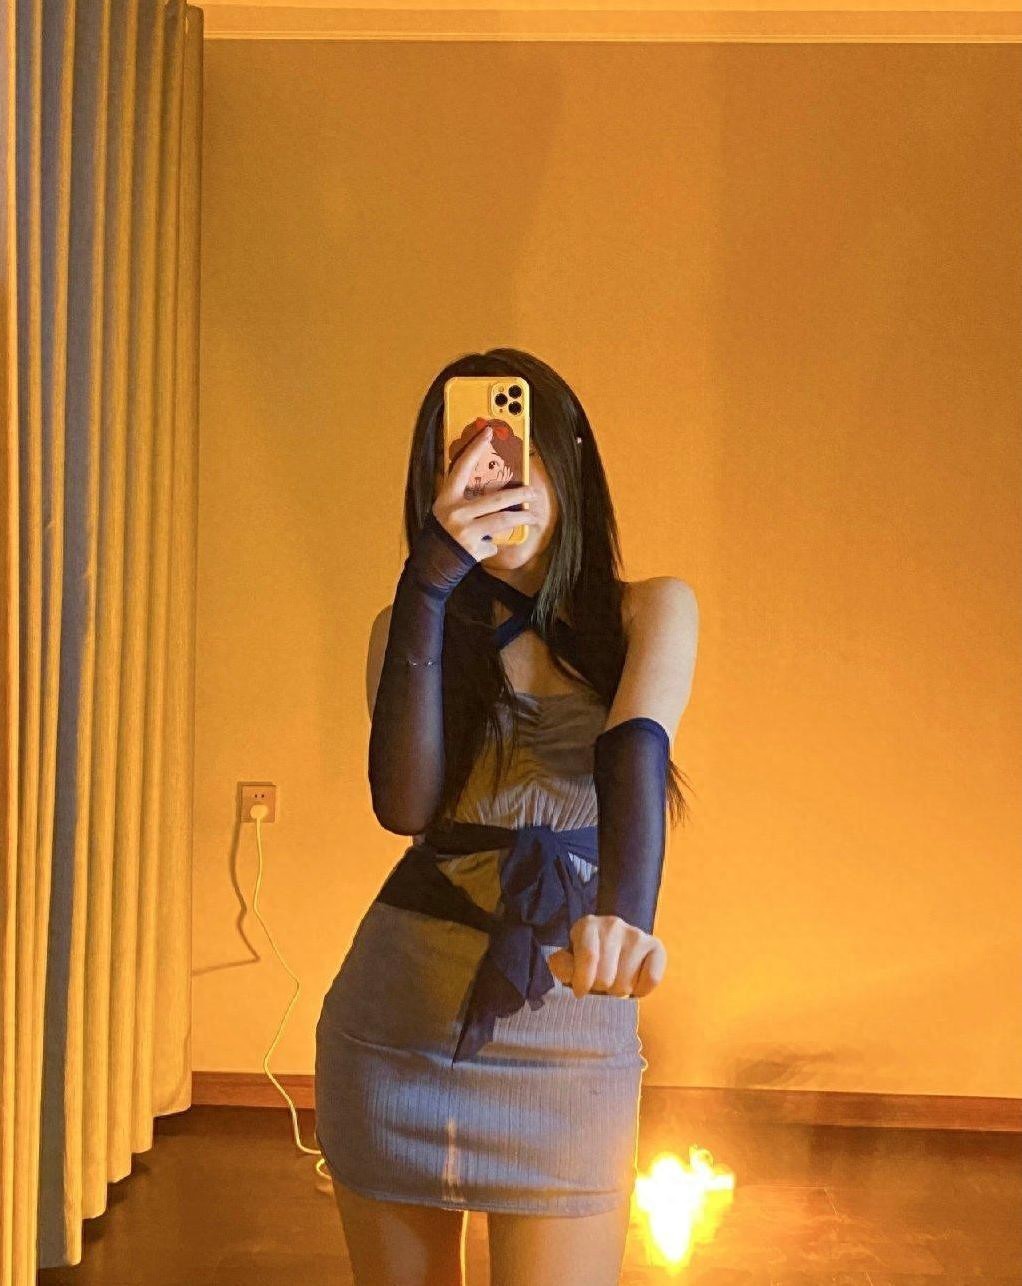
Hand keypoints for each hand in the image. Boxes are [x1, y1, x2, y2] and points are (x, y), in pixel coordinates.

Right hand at [433, 421, 539, 560]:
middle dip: (519, 494)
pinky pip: (493, 543)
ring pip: (503, 520)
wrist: (430, 565)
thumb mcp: (444, 511)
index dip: (475, 448)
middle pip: (496, 499)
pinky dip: (493, 544)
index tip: (488, 433)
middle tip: (532, 492)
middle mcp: (456, 513)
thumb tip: (494, 492)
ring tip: (533, 516)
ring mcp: (465, 532)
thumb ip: (463, 501)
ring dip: (522, 518)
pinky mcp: (474, 549)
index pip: (462, 467)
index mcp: (446, 498)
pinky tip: (486, 546)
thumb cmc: (439, 534)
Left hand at [548, 914, 667, 999]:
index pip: (588, 957)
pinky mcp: (656, 946)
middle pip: (606, 976)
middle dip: (600, 987)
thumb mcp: (570, 960)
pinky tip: (634, 982)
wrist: (616, 946)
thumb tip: (569, 971)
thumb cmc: (589, 958)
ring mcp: (636, 935)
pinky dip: (641, 990)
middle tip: (600, 983)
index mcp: (588, 925)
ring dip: (619, 990)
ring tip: (616, 980)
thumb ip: (562, 966)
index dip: (583, 981)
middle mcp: (613, 925)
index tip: (580, 991)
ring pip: (626, 982)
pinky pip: (651, 979)